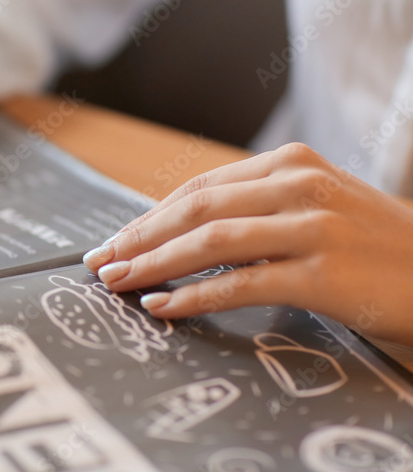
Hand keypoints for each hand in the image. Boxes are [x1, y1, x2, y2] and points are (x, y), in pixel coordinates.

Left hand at [82, 143, 412, 345]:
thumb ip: (256, 209)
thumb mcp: (315, 207)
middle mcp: (298, 186)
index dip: (148, 216)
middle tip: (97, 262)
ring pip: (209, 242)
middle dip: (137, 237)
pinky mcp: (324, 274)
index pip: (198, 188)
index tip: (114, 240)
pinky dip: (193, 296)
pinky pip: (241, 284)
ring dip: (153, 264)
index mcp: (290, 164)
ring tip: (116, 282)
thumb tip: (179, 234)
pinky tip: (162, 306)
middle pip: (194, 209)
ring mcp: (312, 228)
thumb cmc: (374, 246)